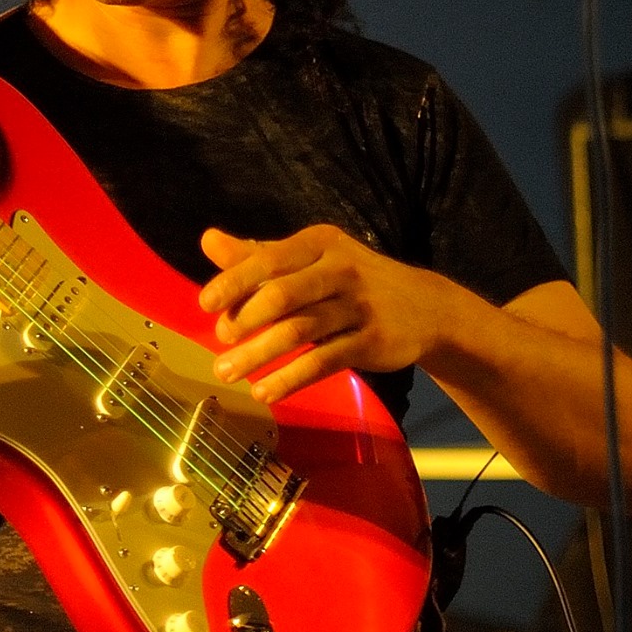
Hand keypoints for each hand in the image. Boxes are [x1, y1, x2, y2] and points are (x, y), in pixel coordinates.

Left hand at [197, 225, 464, 403]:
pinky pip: (323, 361)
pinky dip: (290, 378)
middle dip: (245, 319)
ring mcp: (359, 306)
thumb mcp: (310, 259)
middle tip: (219, 339)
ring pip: (300, 332)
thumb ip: (258, 254)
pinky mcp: (372, 342)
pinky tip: (264, 391)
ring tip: (226, 373)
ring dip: (258, 355)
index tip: (205, 304)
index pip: (269, 260)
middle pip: (283, 295)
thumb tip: (208, 240)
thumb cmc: (350, 281)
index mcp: (319, 243)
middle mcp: (341, 269)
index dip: (234, 281)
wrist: (426, 307)